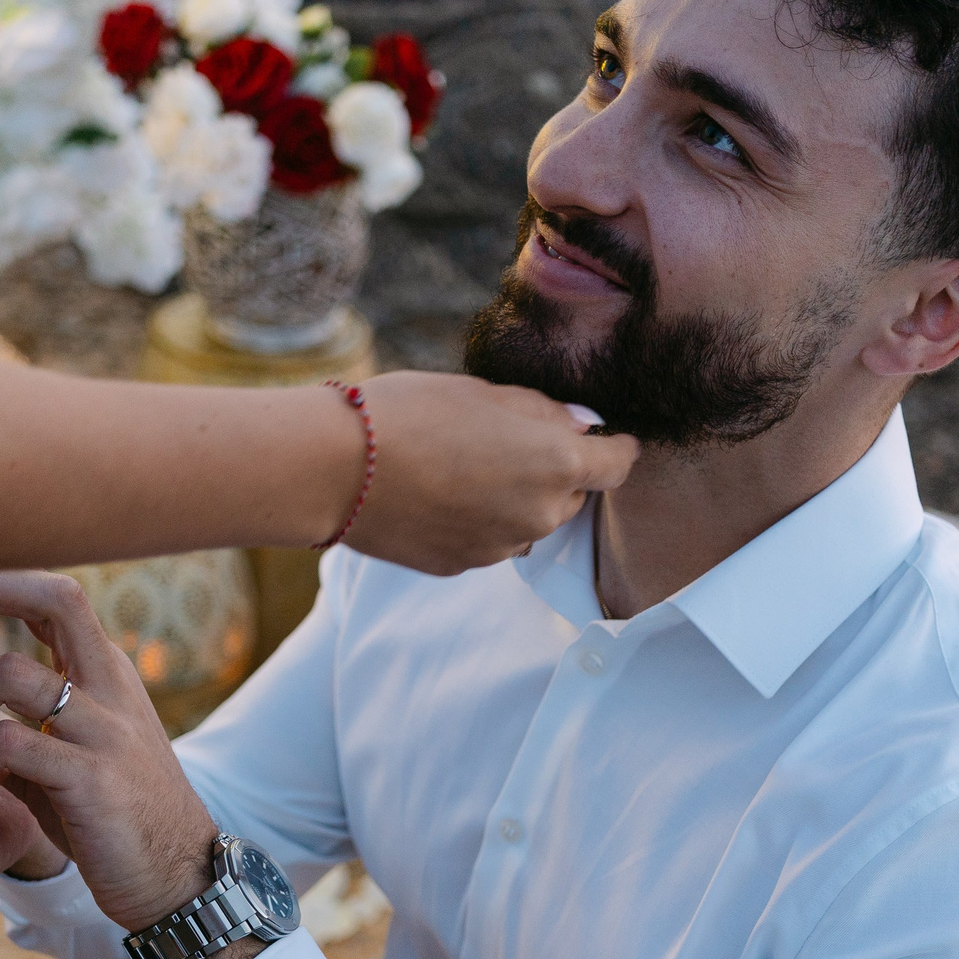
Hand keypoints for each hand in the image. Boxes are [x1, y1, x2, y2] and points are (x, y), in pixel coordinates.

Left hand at [0, 570, 222, 933]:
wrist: (177, 878)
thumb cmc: (115, 821)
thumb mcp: (67, 761)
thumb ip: (18, 731)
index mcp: (107, 678)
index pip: (58, 600)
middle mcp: (110, 690)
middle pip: (56, 601)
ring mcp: (104, 731)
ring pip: (12, 674)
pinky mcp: (90, 777)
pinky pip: (8, 745)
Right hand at [337, 373, 636, 574]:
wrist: (339, 467)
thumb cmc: (412, 413)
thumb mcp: (487, 392)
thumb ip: (543, 413)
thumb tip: (578, 426)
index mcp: (558, 465)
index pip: (619, 464)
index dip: (613, 446)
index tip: (600, 437)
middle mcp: (540, 516)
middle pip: (573, 496)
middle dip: (555, 471)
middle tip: (508, 440)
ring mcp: (502, 548)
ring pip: (529, 522)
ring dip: (516, 499)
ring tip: (466, 466)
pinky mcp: (464, 566)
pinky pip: (490, 541)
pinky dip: (478, 520)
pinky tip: (439, 493)